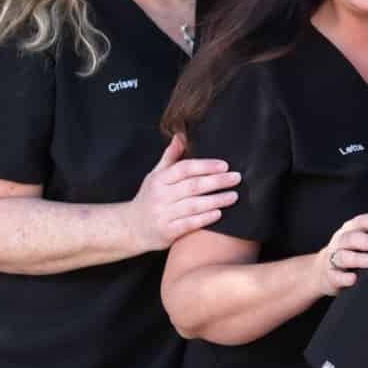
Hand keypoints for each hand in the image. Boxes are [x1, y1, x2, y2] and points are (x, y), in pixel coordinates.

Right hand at [130, 134, 240, 249]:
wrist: (132, 227)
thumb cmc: (150, 197)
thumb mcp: (156, 175)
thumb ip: (170, 157)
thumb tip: (181, 135)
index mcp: (159, 179)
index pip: (184, 168)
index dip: (205, 166)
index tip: (225, 165)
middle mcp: (160, 196)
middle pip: (192, 186)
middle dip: (217, 181)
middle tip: (236, 178)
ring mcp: (163, 214)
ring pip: (193, 205)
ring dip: (216, 200)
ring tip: (234, 196)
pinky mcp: (167, 232)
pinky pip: (189, 224)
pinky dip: (204, 218)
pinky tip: (219, 213)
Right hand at [315, 213, 367, 296]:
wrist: (322, 271)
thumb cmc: (348, 252)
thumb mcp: (358, 238)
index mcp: (350, 230)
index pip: (360, 222)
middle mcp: (341, 242)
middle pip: (352, 239)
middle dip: (367, 241)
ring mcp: (334, 259)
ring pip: (343, 257)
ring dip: (357, 258)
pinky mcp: (331, 276)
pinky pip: (336, 276)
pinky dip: (344, 278)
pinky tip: (353, 279)